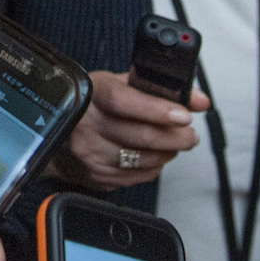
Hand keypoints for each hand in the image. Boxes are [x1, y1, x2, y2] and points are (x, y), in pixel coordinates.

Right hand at [55, 72, 209, 189]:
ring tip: (174, 144)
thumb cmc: (95, 104)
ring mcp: (90, 153)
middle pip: (141, 136)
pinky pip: (136, 176)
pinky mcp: (96, 175)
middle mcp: (87, 124)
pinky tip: (154, 156)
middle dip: (176, 137)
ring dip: (167, 153)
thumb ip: (159, 88)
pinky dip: (153, 167)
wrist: (59, 132)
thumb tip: (200, 100)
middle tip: (190, 135)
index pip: (124, 101)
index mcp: (92, 94)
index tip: (184, 116)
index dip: (157, 110)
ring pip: (143, 160)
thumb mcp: (120, 84)